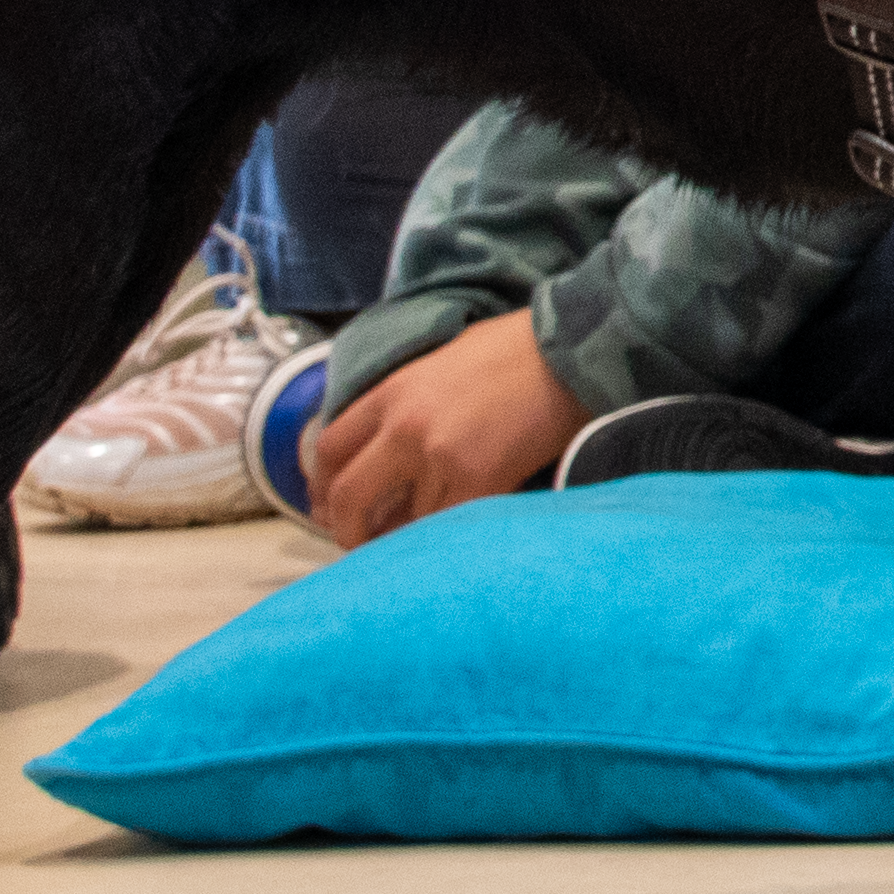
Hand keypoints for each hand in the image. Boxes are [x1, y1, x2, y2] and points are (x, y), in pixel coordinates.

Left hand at [298, 307, 588, 546]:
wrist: (571, 352)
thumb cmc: (518, 349)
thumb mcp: (442, 358)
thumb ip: (406, 397)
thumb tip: (387, 438)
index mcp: (392, 391)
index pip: (328, 447)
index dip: (322, 484)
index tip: (330, 502)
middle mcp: (405, 426)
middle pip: (348, 495)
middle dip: (346, 526)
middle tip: (358, 540)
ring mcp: (439, 456)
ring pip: (398, 522)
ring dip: (401, 538)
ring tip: (414, 544)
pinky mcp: (478, 480)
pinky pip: (444, 527)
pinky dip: (442, 539)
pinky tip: (449, 539)